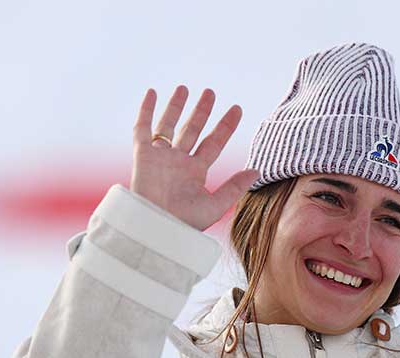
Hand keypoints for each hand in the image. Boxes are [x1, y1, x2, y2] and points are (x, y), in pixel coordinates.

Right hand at [129, 86, 259, 230]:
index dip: (225, 126)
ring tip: (185, 88)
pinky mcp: (143, 156)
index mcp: (196, 172)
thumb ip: (235, 186)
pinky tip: (152, 93)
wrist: (157, 227)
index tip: (237, 109)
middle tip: (210, 92)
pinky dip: (146, 110)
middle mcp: (179, 162)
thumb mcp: (216, 204)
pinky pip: (143, 128)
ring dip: (176, 107)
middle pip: (192, 130)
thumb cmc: (186, 222)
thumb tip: (257, 170)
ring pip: (169, 125)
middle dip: (201, 111)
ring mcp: (160, 157)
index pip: (214, 143)